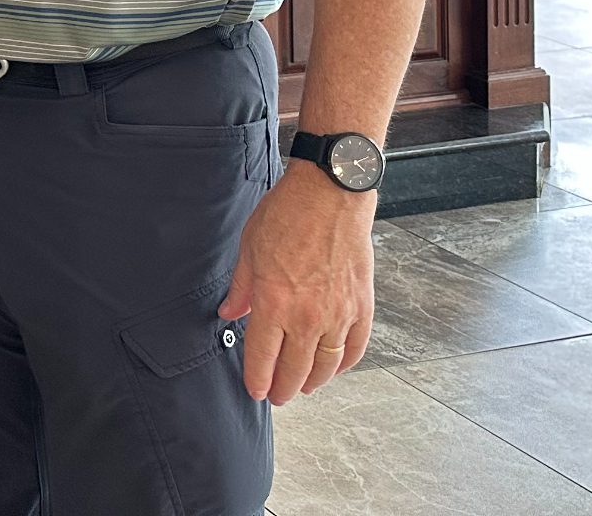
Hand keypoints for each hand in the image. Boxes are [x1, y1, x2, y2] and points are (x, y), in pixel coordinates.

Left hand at [220, 162, 376, 404]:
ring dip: (314, 381)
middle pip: (295, 370)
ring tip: (303, 386)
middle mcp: (307, 316)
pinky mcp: (361, 307)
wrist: (330, 196)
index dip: (257, 379)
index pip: (263, 357)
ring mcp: (338, 314)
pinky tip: (335, 367)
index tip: (255, 390)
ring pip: (327, 365)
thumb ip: (240, 288)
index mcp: (274, 303)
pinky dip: (345, 363)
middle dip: (283, 388)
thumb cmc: (287, 216)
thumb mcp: (249, 249)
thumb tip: (230, 313)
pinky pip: (355, 348)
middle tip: (277, 396)